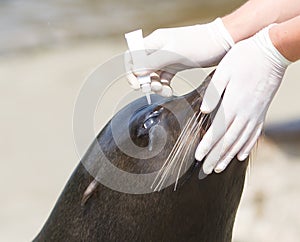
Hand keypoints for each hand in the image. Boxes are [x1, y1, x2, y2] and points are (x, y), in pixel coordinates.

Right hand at [125, 18, 233, 95]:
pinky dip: (164, 86)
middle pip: (141, 68)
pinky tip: (170, 91)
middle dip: (145, 82)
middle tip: (155, 88)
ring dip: (156, 86)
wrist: (221, 42)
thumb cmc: (200, 43)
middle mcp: (157, 50)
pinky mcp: (175, 65)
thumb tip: (137, 72)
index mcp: (154, 42)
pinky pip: (163, 78)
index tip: (137, 84)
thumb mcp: (175, 53)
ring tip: (166, 91)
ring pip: (152, 75)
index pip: (132, 56)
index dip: (131, 71)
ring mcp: (166, 58)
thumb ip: (154, 62)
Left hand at [195, 24, 290, 174]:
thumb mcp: (223, 71)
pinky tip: (241, 155)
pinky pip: (255, 134)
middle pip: (228, 141)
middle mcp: (245, 113)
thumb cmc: (244, 58)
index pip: (217, 131)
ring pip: (240, 141)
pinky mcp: (262, 112)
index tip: (198, 158)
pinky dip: (247, 147)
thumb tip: (204, 111)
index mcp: (233, 103)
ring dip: (229, 156)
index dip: (207, 146)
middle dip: (215, 157)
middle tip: (205, 171)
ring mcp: (255, 114)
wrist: (272, 51)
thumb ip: (213, 93)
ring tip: (219, 168)